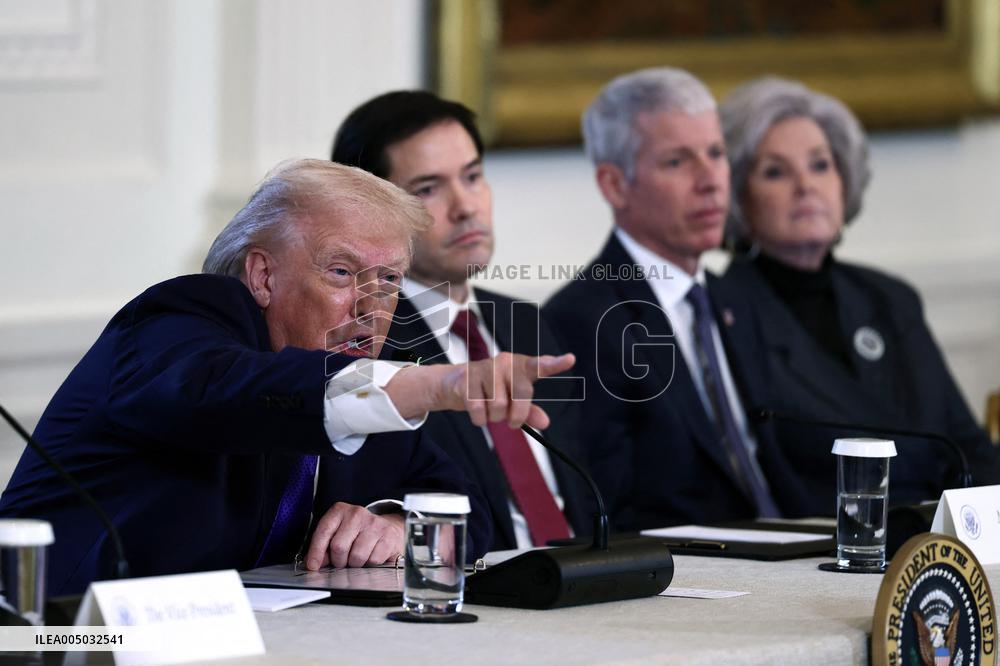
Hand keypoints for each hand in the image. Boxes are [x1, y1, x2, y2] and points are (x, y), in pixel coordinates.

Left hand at [304, 502, 403, 569]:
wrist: (387, 529)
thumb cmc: (357, 534)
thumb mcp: (337, 535)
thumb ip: (323, 548)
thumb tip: (314, 563)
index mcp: (340, 511)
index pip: (323, 531)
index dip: (316, 552)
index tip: (312, 566)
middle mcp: (357, 513)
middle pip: (339, 547)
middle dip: (338, 561)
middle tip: (342, 561)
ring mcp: (374, 523)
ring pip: (356, 556)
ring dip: (355, 564)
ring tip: (357, 558)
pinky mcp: (388, 535)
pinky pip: (373, 560)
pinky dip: (370, 564)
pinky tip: (370, 556)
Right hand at [386, 352, 574, 428]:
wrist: (454, 384)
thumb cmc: (490, 391)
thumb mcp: (512, 402)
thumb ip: (530, 412)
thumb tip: (545, 422)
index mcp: (520, 367)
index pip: (540, 365)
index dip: (555, 363)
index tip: (570, 359)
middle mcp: (505, 363)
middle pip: (522, 396)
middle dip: (517, 416)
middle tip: (510, 420)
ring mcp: (486, 368)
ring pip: (499, 406)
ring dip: (495, 418)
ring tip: (489, 410)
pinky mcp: (467, 378)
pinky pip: (479, 410)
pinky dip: (480, 419)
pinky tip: (477, 411)